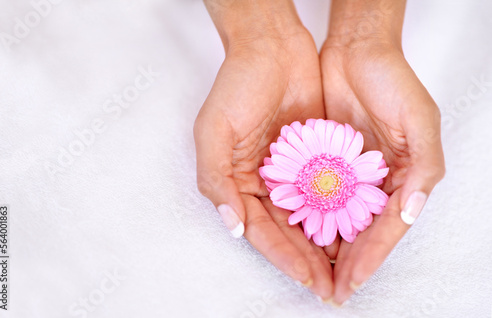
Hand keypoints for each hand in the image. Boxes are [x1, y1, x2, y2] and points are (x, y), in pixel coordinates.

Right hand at [195, 0, 333, 299]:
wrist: (273, 46)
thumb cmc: (237, 85)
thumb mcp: (212, 130)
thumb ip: (216, 180)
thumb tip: (233, 226)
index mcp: (235, 180)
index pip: (259, 228)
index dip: (281, 255)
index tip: (306, 277)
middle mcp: (262, 181)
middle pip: (285, 230)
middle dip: (305, 260)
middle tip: (329, 286)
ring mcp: (288, 171)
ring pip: (307, 216)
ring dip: (322, 243)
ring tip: (343, 269)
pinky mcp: (312, 157)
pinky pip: (325, 192)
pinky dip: (335, 213)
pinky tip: (351, 231)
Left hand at [320, 0, 444, 304]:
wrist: (355, 52)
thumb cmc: (392, 81)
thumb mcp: (419, 120)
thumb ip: (422, 168)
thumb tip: (410, 213)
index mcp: (403, 177)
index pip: (386, 229)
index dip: (370, 259)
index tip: (350, 283)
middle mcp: (376, 182)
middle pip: (361, 233)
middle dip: (347, 263)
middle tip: (329, 291)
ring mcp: (350, 174)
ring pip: (338, 220)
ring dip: (328, 248)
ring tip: (314, 274)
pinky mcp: (326, 162)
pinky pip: (318, 197)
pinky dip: (312, 218)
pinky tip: (300, 237)